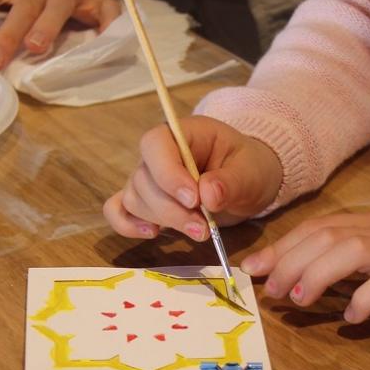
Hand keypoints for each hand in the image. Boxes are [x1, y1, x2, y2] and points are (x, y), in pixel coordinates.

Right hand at [104, 116, 282, 240]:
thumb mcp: (250, 171)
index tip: (194, 200)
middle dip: (172, 210)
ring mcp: (149, 179)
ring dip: (163, 220)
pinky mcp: (147, 202)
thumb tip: (208, 195)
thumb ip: (231, 181)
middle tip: (204, 228)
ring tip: (200, 231)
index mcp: (183, 134)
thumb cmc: (248, 168)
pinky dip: (128, 225)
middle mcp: (159, 155)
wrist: (248, 183)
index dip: (168, 173)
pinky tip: (153, 234)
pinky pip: (119, 211)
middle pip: (144, 179)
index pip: (155, 143)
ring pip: (135, 199)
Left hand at [241, 209, 369, 320]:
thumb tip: (312, 275)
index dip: (281, 245)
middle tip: (266, 288)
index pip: (317, 226)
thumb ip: (356, 255)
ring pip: (348, 250)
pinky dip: (365, 298)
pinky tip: (352, 318)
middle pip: (324, 235)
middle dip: (288, 259)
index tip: (252, 267)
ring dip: (316, 273)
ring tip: (296, 298)